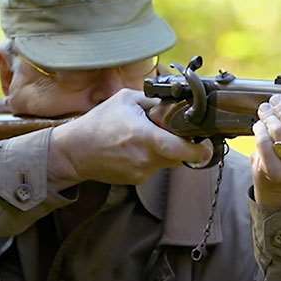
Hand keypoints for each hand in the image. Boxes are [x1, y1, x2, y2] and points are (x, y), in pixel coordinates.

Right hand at [48, 89, 212, 186]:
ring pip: (169, 161)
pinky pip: (155, 167)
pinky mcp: (137, 180)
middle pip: (180, 155)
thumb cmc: (98, 123)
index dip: (201, 149)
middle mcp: (146, 158)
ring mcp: (142, 172)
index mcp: (145, 137)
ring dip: (167, 150)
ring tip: (148, 137)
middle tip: (177, 133)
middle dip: (184, 145)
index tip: (208, 144)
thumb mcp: (126, 100)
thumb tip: (177, 101)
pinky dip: (153, 158)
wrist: (73, 152)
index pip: (183, 149)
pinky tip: (136, 148)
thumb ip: (154, 101)